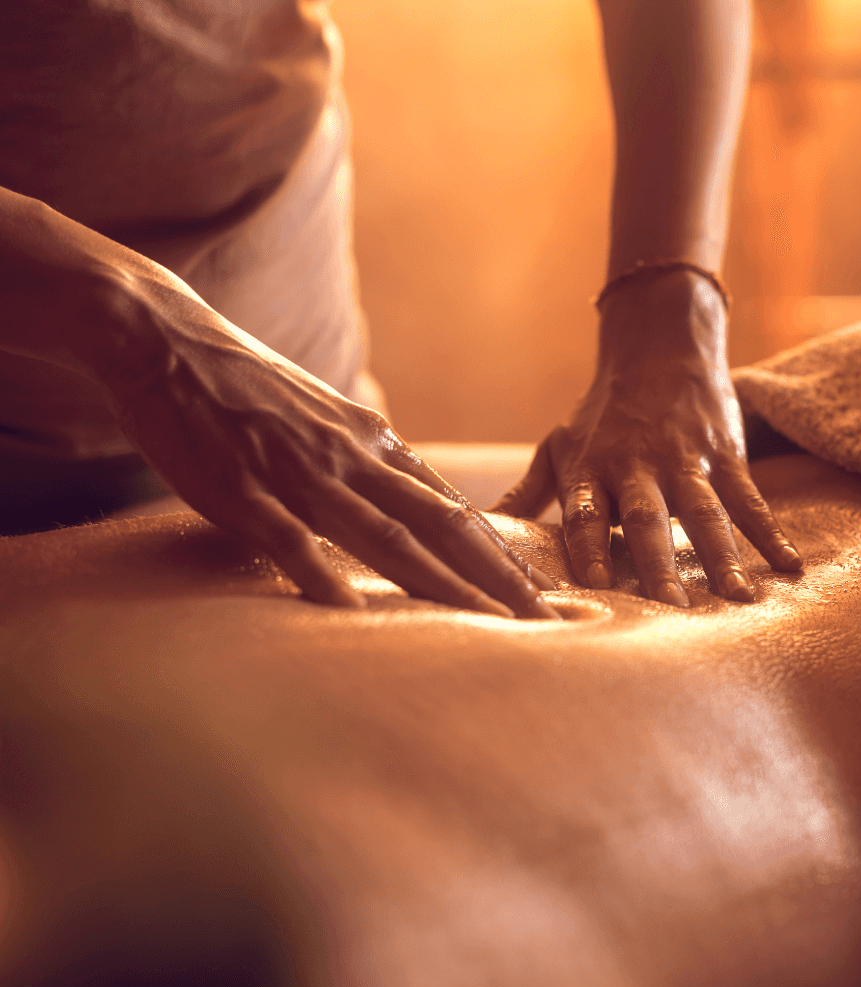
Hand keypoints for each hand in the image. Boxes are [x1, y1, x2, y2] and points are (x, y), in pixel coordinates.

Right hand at [103, 269, 558, 617]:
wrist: (167, 336)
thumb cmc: (247, 388)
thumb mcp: (325, 422)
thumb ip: (363, 466)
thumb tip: (398, 509)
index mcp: (374, 444)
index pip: (453, 507)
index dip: (499, 552)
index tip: (537, 589)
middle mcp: (354, 458)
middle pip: (442, 525)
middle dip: (496, 576)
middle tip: (542, 618)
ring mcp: (301, 473)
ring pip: (386, 536)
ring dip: (441, 583)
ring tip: (486, 623)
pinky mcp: (243, 487)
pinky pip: (289, 538)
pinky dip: (321, 574)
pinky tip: (349, 612)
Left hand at [494, 271, 800, 605]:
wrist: (658, 348)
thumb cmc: (600, 413)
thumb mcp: (556, 447)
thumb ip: (523, 496)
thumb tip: (469, 531)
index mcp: (590, 470)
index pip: (585, 515)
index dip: (588, 549)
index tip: (592, 589)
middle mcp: (636, 467)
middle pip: (646, 519)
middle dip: (656, 564)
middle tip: (670, 611)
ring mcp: (684, 460)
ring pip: (704, 512)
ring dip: (720, 555)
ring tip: (736, 599)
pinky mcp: (723, 454)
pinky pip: (749, 498)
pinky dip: (769, 532)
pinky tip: (788, 566)